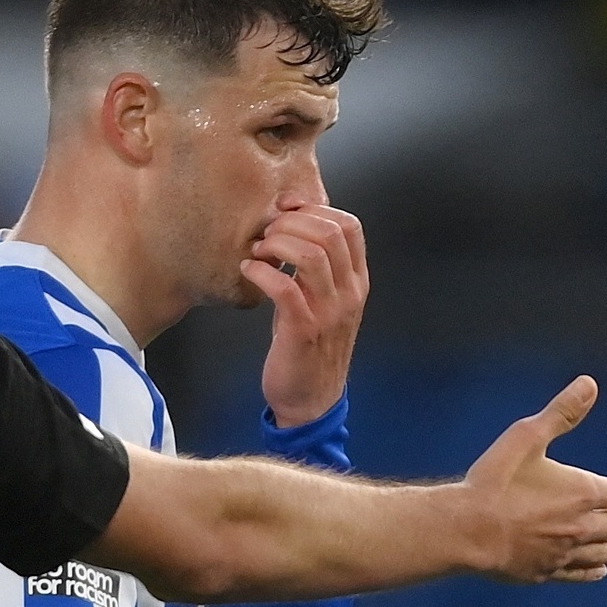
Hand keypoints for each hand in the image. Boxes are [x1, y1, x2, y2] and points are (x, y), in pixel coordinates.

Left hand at [247, 198, 367, 426]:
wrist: (311, 399)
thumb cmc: (310, 345)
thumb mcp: (324, 301)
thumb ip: (318, 267)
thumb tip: (289, 222)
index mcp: (356, 283)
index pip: (350, 226)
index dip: (314, 207)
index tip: (285, 211)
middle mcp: (350, 295)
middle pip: (330, 232)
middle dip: (290, 222)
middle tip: (267, 234)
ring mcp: (330, 313)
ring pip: (311, 254)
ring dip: (277, 243)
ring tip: (259, 252)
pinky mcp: (304, 329)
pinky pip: (284, 285)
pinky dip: (261, 271)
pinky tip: (249, 272)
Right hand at [458, 379, 606, 581]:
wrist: (469, 529)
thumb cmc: (496, 480)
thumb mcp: (527, 437)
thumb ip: (561, 412)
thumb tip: (589, 384)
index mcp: (582, 493)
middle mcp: (581, 526)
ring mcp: (566, 552)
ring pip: (605, 554)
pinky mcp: (547, 571)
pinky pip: (579, 572)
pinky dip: (594, 571)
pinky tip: (601, 570)